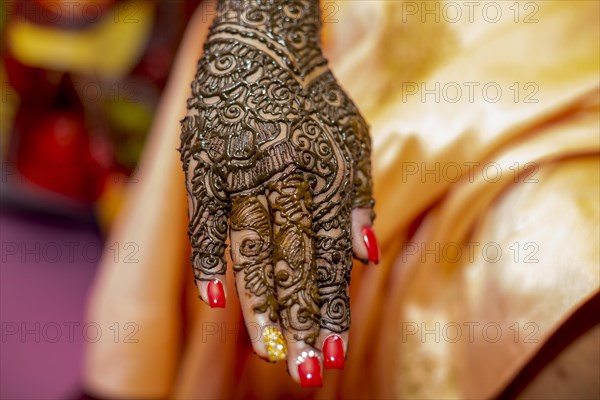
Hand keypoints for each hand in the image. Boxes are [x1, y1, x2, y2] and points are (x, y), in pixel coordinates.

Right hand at [178, 0, 377, 386]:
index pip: (330, 252)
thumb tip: (368, 258)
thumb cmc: (312, 98)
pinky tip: (216, 300)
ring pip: (250, 245)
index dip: (333, 303)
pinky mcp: (201, 155)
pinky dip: (210, 257)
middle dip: (302, 318)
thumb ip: (357, 198)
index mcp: (325, 169)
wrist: (262, 39)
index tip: (334, 350)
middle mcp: (285, 170)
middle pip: (294, 258)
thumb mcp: (350, 138)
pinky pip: (204, 215)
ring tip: (270, 350)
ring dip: (260, 301)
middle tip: (305, 373)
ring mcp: (240, 163)